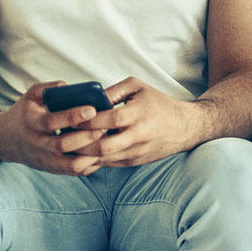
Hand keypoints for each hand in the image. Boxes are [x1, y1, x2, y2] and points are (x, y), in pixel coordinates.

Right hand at [0, 81, 105, 175]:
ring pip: (71, 164)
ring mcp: (46, 160)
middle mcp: (38, 144)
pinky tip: (101, 153)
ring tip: (106, 142)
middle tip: (105, 127)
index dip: (73, 116)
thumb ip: (48, 89)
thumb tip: (70, 87)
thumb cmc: (24, 114)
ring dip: (92, 155)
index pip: (52, 121)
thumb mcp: (30, 97)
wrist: (5, 140)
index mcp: (32, 123)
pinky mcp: (53, 170)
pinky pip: (75, 172)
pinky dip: (91, 165)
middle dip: (87, 136)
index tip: (92, 109)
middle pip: (63, 145)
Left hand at [75, 77, 199, 166]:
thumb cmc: (159, 104)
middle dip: (80, 142)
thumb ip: (112, 90)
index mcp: (137, 115)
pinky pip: (110, 163)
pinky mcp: (136, 161)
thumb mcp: (138, 87)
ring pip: (104, 158)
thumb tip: (88, 98)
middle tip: (64, 134)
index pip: (105, 120)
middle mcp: (138, 136)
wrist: (187, 127)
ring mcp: (137, 152)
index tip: (70, 116)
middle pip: (101, 146)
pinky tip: (84, 151)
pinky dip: (94, 159)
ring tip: (69, 143)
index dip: (85, 120)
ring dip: (84, 153)